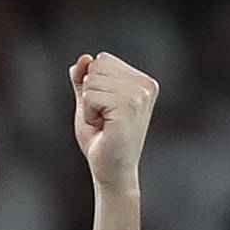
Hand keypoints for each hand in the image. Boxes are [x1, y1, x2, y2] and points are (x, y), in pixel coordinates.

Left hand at [70, 49, 158, 188]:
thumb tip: (83, 58)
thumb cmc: (101, 139)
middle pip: (96, 67)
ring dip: (88, 106)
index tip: (104, 109)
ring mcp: (140, 96)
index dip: (92, 85)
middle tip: (102, 119)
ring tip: (103, 124)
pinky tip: (102, 128)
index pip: (102, 59)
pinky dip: (88, 114)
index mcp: (143, 81)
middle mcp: (146, 85)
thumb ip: (84, 80)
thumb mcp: (89, 103)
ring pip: (92, 81)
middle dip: (89, 94)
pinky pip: (91, 97)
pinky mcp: (129, 108)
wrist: (111, 171)